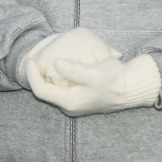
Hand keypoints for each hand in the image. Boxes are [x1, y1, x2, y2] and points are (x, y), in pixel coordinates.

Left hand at [28, 55, 161, 116]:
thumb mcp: (96, 73)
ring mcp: (76, 102)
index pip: (41, 90)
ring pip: (54, 88)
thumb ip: (75, 70)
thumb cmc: (116, 80)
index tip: (30, 59)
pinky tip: (59, 62)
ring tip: (42, 57)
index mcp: (71, 101)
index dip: (32, 75)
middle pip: (45, 90)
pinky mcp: (81, 96)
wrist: (132, 87)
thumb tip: (56, 63)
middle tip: (33, 56)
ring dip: (47, 74)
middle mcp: (71, 105)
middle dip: (37, 74)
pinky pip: (62, 86)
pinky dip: (57, 75)